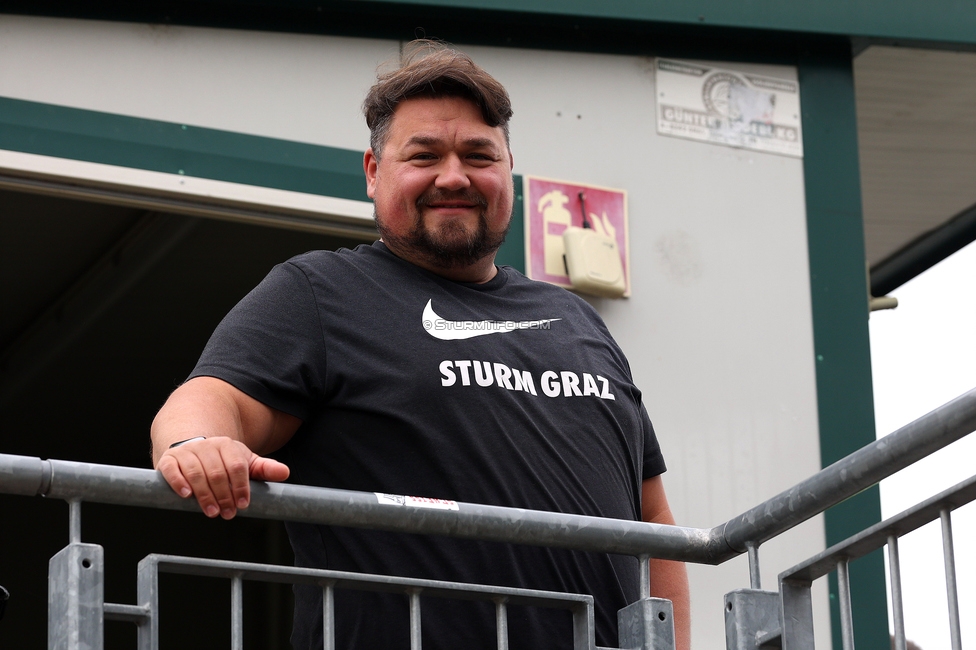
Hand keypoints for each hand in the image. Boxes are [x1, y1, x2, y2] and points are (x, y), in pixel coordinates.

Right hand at [156, 437, 289, 518]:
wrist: (192, 448)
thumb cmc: (222, 460)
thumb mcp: (245, 462)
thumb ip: (264, 469)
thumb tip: (285, 472)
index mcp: (228, 445)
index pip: (236, 466)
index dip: (241, 486)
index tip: (243, 504)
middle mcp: (206, 446)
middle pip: (217, 472)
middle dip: (224, 495)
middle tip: (227, 514)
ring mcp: (187, 452)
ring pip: (196, 473)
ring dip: (204, 494)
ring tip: (212, 512)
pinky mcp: (169, 460)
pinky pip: (172, 470)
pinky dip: (178, 482)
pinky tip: (186, 495)